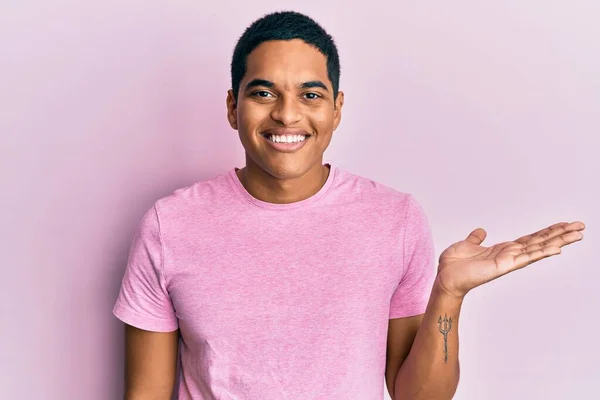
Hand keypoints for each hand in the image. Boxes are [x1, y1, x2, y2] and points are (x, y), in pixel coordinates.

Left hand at [435, 221, 584, 297]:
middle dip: (561, 234)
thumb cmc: (454, 265)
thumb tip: (481, 231)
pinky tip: (557, 249)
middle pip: (541, 242)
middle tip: (581, 226)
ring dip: (559, 241)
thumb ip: (476, 239)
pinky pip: (526, 257)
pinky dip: (541, 253)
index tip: (564, 224)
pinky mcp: (504, 265)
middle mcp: (510, 255)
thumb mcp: (466, 245)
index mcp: (503, 249)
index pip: (531, 238)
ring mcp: (509, 261)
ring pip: (539, 248)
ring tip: (577, 234)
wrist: (445, 278)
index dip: (548, 231)